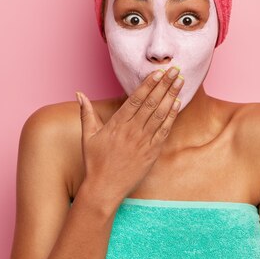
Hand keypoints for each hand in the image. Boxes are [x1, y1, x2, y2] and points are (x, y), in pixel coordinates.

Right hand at [76, 67, 183, 204]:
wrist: (104, 188)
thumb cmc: (95, 162)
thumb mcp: (87, 136)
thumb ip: (86, 113)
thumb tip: (79, 93)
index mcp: (117, 124)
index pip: (135, 99)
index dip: (148, 84)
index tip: (158, 72)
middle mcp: (132, 131)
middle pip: (151, 103)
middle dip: (164, 85)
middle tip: (174, 70)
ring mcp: (143, 142)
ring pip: (160, 114)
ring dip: (171, 96)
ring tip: (180, 82)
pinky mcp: (152, 152)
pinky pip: (164, 131)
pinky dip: (172, 117)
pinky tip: (177, 104)